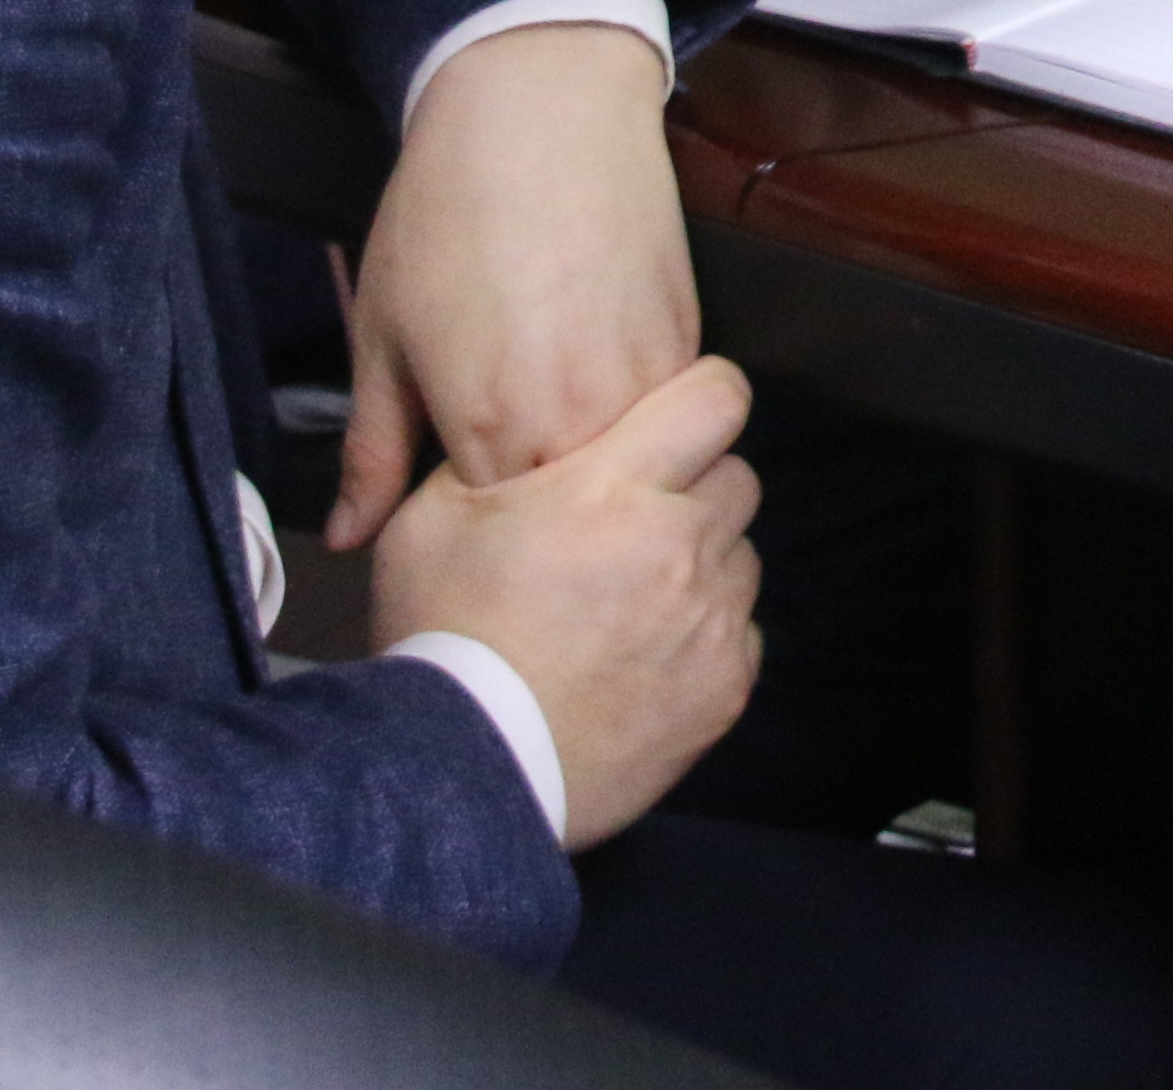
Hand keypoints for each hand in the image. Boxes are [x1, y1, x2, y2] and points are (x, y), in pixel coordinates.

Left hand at [328, 21, 692, 550]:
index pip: (494, 545)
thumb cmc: (446, 211)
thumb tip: (348, 537)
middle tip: (492, 449)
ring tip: (540, 398)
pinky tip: (584, 360)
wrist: (540, 106)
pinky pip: (659, 419)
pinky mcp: (687, 344)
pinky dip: (626, 417)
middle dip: (533, 514)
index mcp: (497, 435)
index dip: (467, 534)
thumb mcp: (382, 334)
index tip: (446, 501)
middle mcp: (584, 427)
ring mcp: (648, 388)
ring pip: (625, 474)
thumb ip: (373, 453)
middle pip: (569, 520)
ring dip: (586, 465)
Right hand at [370, 354, 763, 849]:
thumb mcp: (431, 520)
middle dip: (693, 488)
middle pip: (735, 478)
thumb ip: (492, 458)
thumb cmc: (441, 637)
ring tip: (631, 600)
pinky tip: (644, 656)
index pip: (717, 397)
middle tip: (631, 525)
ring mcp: (710, 619)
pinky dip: (705, 635)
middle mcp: (679, 544)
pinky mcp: (725, 686)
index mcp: (614, 488)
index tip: (670, 421)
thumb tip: (533, 431)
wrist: (462, 775)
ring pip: (739, 556)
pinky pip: (740, 631)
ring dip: (701, 563)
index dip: (698, 399)